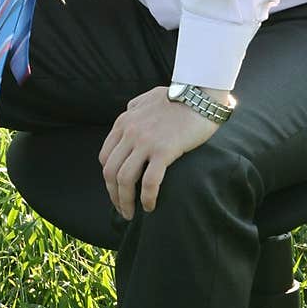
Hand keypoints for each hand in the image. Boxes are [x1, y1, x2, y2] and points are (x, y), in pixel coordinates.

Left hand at [98, 86, 221, 220]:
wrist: (201, 94)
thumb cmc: (178, 96)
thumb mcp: (148, 98)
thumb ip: (134, 108)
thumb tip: (128, 114)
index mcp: (124, 122)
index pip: (105, 157)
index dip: (109, 178)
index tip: (117, 190)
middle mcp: (130, 132)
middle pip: (111, 171)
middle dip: (113, 195)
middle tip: (122, 209)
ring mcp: (145, 141)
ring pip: (125, 179)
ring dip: (125, 201)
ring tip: (132, 213)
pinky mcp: (164, 150)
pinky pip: (149, 181)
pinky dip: (146, 198)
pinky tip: (150, 206)